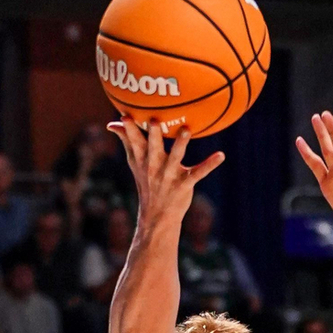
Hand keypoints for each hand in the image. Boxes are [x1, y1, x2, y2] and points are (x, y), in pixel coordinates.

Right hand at [109, 119, 223, 229]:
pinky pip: (198, 172)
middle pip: (153, 148)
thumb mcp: (135, 163)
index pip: (134, 142)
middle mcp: (155, 166)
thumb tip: (112, 125)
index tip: (126, 116)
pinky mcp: (185, 184)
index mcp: (143, 160)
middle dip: (153, 135)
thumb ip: (126, 141)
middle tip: (153, 120)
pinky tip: (220, 155)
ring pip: (175, 157)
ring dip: (180, 144)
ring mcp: (170, 176)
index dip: (130, 130)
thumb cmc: (147, 182)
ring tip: (186, 129)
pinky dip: (210, 164)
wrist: (157, 216)